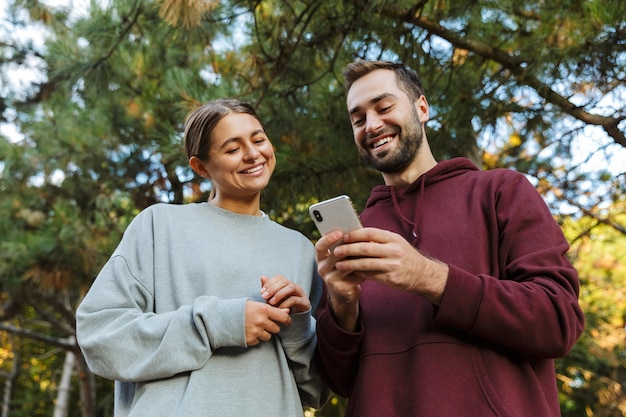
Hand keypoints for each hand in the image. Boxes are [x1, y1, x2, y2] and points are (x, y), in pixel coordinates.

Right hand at [244, 300, 290, 345]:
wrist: (224, 317)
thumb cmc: (242, 309)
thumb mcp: (257, 305)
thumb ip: (273, 309)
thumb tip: (287, 311)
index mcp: (264, 309)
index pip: (283, 317)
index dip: (287, 320)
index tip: (288, 322)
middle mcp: (261, 321)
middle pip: (276, 329)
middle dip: (273, 327)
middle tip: (265, 323)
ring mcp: (256, 331)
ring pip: (268, 336)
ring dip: (264, 333)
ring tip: (255, 327)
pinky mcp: (250, 339)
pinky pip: (258, 341)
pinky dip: (255, 338)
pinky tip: (249, 331)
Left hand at [260, 275, 309, 312]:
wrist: (296, 318)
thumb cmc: (283, 306)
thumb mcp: (273, 298)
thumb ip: (269, 289)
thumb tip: (262, 277)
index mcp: (288, 284)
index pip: (279, 277)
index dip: (270, 283)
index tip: (261, 292)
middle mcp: (295, 286)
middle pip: (285, 281)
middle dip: (273, 288)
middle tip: (264, 297)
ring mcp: (301, 293)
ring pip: (291, 288)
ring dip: (279, 294)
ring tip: (271, 302)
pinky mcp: (304, 302)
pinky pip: (295, 299)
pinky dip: (286, 303)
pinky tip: (280, 308)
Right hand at [315, 230, 363, 330]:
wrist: (345, 292)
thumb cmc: (345, 268)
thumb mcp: (342, 256)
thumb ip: (345, 245)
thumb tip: (359, 231)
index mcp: (320, 258)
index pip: (319, 246)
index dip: (328, 239)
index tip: (339, 232)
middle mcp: (322, 268)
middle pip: (334, 255)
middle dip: (349, 246)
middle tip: (362, 239)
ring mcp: (330, 279)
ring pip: (346, 265)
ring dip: (359, 257)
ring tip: (371, 249)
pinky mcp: (341, 288)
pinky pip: (355, 276)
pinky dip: (365, 268)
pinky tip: (374, 263)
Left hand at [332, 228, 448, 304]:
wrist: (423, 274)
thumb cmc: (404, 255)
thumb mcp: (395, 243)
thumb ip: (378, 239)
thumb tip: (355, 236)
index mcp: (393, 239)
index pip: (370, 233)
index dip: (355, 234)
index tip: (343, 236)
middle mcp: (394, 251)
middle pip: (366, 249)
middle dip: (348, 250)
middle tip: (336, 251)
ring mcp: (393, 265)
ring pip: (366, 264)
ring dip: (350, 264)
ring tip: (339, 264)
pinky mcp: (391, 278)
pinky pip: (371, 275)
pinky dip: (359, 273)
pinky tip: (350, 272)